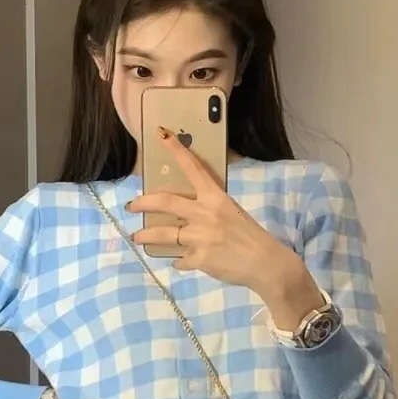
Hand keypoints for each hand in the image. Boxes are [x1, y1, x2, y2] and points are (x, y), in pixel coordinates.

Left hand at [125, 128, 326, 328]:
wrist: (266, 263)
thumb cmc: (251, 235)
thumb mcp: (232, 212)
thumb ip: (209, 208)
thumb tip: (187, 211)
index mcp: (216, 198)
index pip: (193, 168)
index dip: (176, 150)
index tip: (161, 135)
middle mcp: (205, 214)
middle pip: (166, 202)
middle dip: (143, 202)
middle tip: (131, 205)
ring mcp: (201, 237)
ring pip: (163, 234)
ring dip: (146, 235)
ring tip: (137, 237)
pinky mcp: (200, 259)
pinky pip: (180, 260)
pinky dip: (178, 261)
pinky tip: (179, 262)